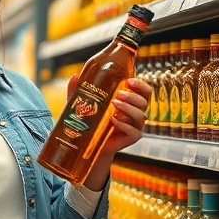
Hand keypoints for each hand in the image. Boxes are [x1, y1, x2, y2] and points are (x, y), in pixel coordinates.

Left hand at [69, 76, 151, 190]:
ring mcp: (135, 126)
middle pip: (144, 101)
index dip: (140, 84)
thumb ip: (79, 90)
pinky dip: (124, 125)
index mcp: (130, 101)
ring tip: (114, 105)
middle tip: (118, 94)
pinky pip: (134, 131)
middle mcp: (135, 112)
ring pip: (141, 115)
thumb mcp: (84, 103)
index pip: (144, 90)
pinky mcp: (132, 138)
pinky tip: (113, 120)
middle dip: (132, 96)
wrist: (90, 142)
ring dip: (128, 108)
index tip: (129, 81)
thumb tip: (74, 76)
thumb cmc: (91, 119)